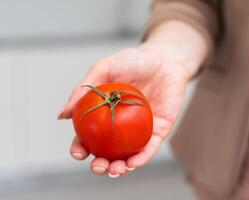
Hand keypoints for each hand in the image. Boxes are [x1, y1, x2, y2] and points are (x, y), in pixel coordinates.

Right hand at [57, 46, 189, 176]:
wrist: (164, 58)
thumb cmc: (134, 61)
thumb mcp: (105, 69)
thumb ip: (84, 89)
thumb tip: (62, 115)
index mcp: (105, 114)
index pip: (89, 137)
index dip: (81, 148)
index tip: (79, 153)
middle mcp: (121, 126)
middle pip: (107, 152)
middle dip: (100, 165)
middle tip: (98, 167)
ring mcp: (140, 130)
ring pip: (128, 155)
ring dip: (120, 168)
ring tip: (115, 169)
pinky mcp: (159, 130)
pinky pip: (150, 148)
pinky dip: (141, 158)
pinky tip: (133, 162)